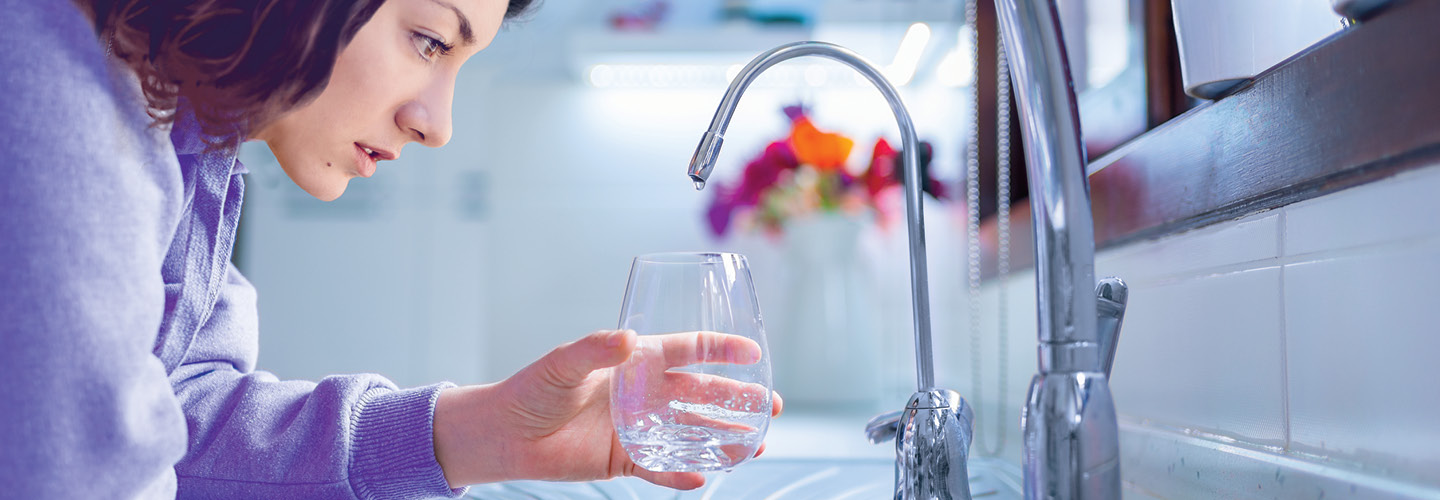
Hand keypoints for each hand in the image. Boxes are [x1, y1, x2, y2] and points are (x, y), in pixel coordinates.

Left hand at [432, 329, 782, 489]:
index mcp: (633, 362)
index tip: (753, 351)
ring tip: (757, 445)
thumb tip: (627, 339)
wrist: (503, 435)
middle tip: (772, 406)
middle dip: (737, 401)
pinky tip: (707, 474)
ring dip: (723, 439)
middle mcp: (641, 394)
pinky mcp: (623, 459)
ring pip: (690, 434)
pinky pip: (661, 467)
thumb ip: (595, 350)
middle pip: (700, 397)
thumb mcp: (562, 363)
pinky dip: (682, 473)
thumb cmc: (531, 390)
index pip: (686, 351)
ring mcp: (636, 428)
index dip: (720, 351)